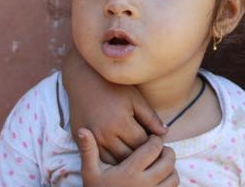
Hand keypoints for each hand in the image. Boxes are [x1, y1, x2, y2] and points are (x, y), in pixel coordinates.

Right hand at [63, 47, 165, 163]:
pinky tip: (118, 153)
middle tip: (148, 152)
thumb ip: (150, 117)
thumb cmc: (113, 88)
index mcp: (120, 122)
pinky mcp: (80, 141)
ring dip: (126, 161)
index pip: (142, 143)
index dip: (152, 144)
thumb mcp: (135, 99)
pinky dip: (110, 160)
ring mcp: (91, 139)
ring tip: (135, 155)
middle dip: (140, 155)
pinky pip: (99, 159)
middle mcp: (104, 134)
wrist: (84, 81)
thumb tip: (164, 132)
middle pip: (128, 156)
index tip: (156, 143)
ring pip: (113, 161)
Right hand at [78, 128, 178, 186]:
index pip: (152, 149)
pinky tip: (162, 178)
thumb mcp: (89, 171)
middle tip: (161, 149)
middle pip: (167, 162)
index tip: (153, 138)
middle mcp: (143, 184)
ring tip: (162, 163)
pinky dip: (171, 182)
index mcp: (128, 172)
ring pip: (173, 177)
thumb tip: (83, 130)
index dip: (156, 140)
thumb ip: (89, 151)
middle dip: (167, 152)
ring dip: (171, 168)